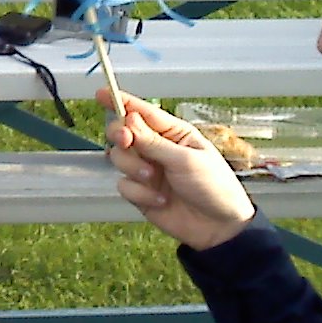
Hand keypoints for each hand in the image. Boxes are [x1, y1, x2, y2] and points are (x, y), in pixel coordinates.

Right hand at [100, 88, 256, 250]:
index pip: (142, 112)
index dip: (120, 101)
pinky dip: (139, 193)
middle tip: (127, 141)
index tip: (101, 93)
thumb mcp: (186, 160)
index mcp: (173, 133)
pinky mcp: (141, 193)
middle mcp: (156, 149)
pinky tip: (159, 200)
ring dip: (133, 168)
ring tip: (153, 179)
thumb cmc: (214, 188)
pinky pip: (124, 185)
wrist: (219, 229)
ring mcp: (147, 171)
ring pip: (119, 158)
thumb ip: (153, 142)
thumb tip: (128, 120)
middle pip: (122, 132)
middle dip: (121, 136)